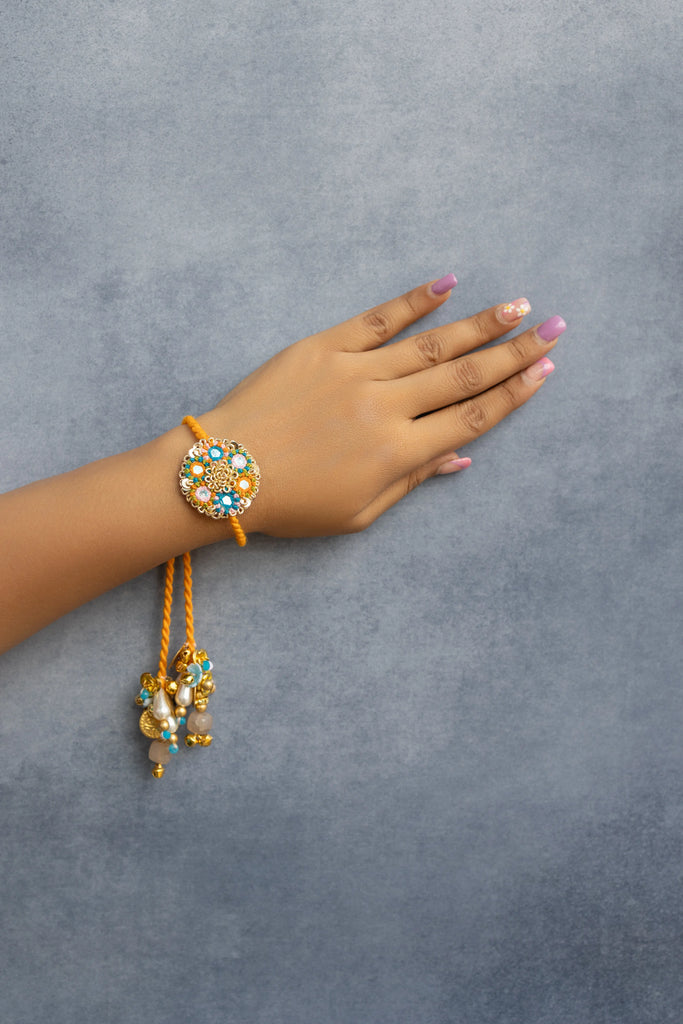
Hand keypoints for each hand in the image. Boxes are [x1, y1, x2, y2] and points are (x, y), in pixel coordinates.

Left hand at [198, 277, 566, 537]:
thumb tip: (460, 456)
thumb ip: (412, 481)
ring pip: (431, 344)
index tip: (544, 370)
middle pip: (465, 376)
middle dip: (514, 352)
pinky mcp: (324, 347)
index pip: (471, 417)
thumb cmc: (291, 504)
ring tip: (517, 307)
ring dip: (480, 324)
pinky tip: (447, 284)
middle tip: (552, 328)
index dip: (513, 394)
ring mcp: (356, 372)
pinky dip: (414, 301)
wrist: (223, 472)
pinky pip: (378, 319)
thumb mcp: (358, 512)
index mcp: (398, 453)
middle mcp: (386, 407)